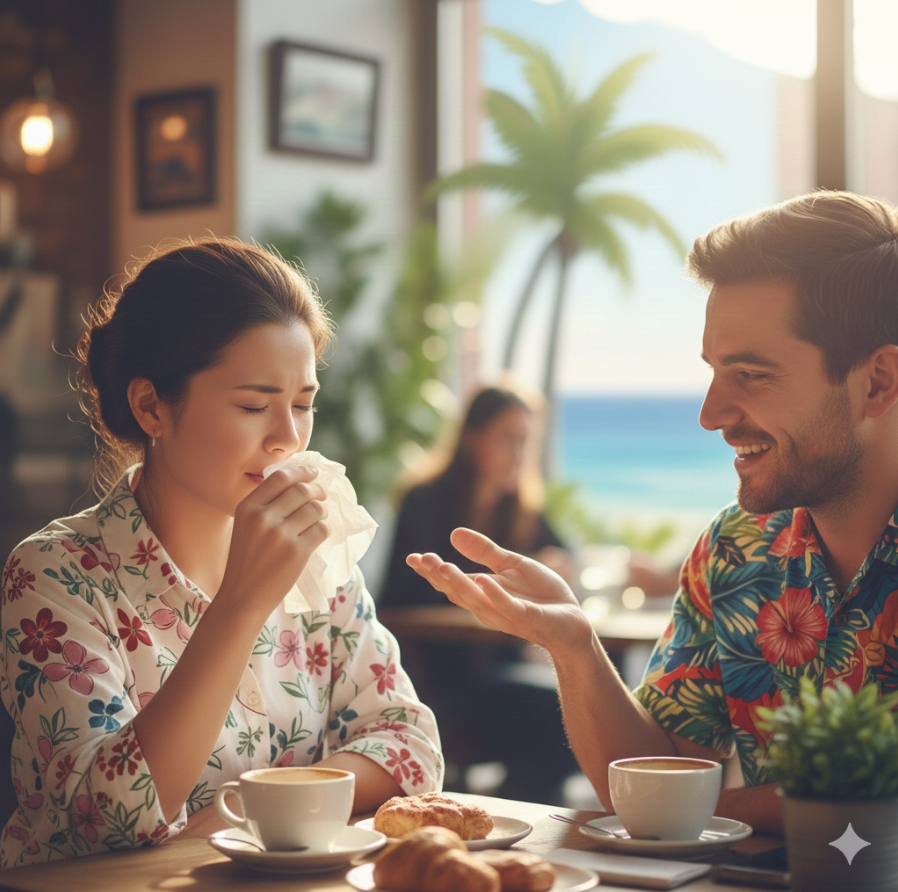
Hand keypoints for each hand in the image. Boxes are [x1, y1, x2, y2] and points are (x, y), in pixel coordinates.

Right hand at [219, 466, 329, 615]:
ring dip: (322, 511)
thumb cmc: (246, 560)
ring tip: (320, 517)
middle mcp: (262, 518)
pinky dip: (324, 529)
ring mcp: (280, 535)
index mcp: (247, 507)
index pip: (280, 477)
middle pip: (301, 490)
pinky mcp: (297, 552)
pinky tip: (317, 535)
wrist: (242, 597)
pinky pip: (321, 529)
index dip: (301, 471)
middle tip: (322, 495)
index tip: (313, 473)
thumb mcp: (245, 526)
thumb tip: (299, 483)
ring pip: (315, 509)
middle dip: (317, 490)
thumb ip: (265, 505)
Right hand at [406, 527, 591, 652]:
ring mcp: (505, 614)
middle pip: (456, 592)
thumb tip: (454, 533)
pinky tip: (484, 580)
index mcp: (482, 593)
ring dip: (458, 584)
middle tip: (421, 559)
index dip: (430, 572)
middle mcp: (487, 606)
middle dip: (437, 576)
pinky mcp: (526, 617)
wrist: (573, 620)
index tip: (412, 558)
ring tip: (442, 566)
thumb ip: (485, 552)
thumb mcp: (512, 565)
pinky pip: (507, 607)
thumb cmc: (541, 595)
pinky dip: (494, 594)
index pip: (450, 583)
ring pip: (476, 600)